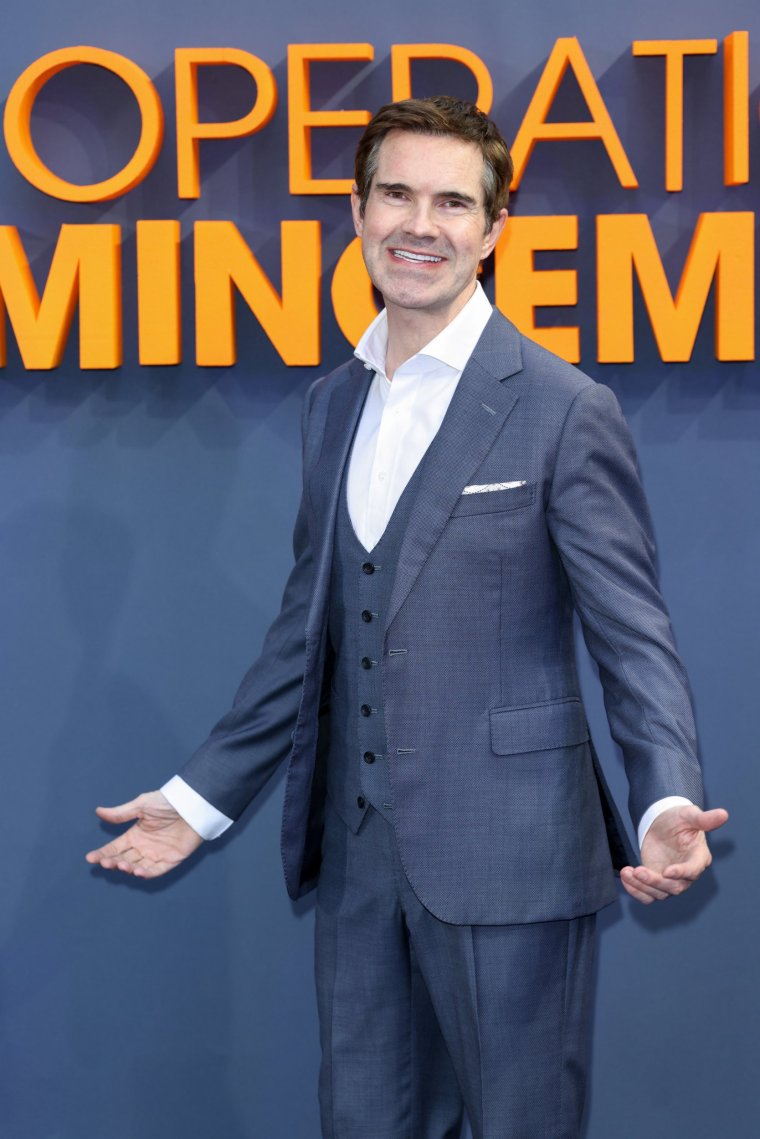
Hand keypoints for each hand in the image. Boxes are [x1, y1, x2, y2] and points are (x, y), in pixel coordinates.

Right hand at [85, 790, 202, 878]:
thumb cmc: (167, 802)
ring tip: (122, 865)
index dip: (102, 853)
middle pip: (123, 859)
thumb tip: (98, 811)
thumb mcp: (142, 805)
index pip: (114, 848)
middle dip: (113, 862)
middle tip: (106, 863)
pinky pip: (156, 870)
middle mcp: (143, 847)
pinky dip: (147, 873)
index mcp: (134, 835)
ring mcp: (156, 855)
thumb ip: (121, 813)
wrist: (191, 805)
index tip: (90, 858)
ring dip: (128, 868)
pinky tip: (138, 871)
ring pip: (137, 867)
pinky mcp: (171, 860)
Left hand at [620, 804, 727, 903]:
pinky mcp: (656, 882)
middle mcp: (687, 874)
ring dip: (642, 886)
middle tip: (638, 870)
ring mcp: (671, 880)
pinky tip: (625, 877)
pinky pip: (647, 895)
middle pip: (675, 887)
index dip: (681, 873)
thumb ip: (704, 819)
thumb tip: (724, 814)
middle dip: (655, 881)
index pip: (693, 870)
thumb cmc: (678, 818)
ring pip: (659, 894)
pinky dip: (636, 891)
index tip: (667, 871)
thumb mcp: (689, 815)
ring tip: (627, 872)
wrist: (662, 823)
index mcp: (698, 858)